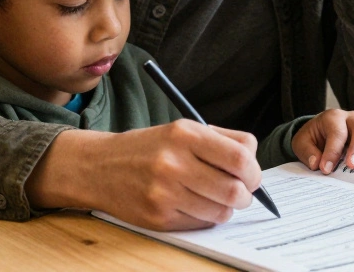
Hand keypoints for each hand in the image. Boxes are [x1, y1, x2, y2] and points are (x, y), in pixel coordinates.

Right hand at [27, 120, 260, 230]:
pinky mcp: (158, 217)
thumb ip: (221, 139)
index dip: (253, 170)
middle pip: (234, 189)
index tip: (251, 175)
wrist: (99, 167)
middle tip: (241, 192)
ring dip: (227, 208)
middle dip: (245, 195)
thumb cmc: (148, 148)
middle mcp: (173, 162)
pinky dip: (206, 217)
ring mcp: (165, 192)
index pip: (240, 157)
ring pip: (221, 211)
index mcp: (184, 134)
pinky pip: (200, 223)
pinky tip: (194, 205)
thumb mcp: (181, 130)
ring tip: (216, 198)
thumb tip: (253, 160)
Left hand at [292, 109, 353, 174]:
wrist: (322, 132)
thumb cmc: (314, 139)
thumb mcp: (302, 143)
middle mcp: (352, 117)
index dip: (332, 151)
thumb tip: (316, 162)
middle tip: (353, 165)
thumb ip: (307, 152)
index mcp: (333, 117)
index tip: (327, 169)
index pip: (336, 133)